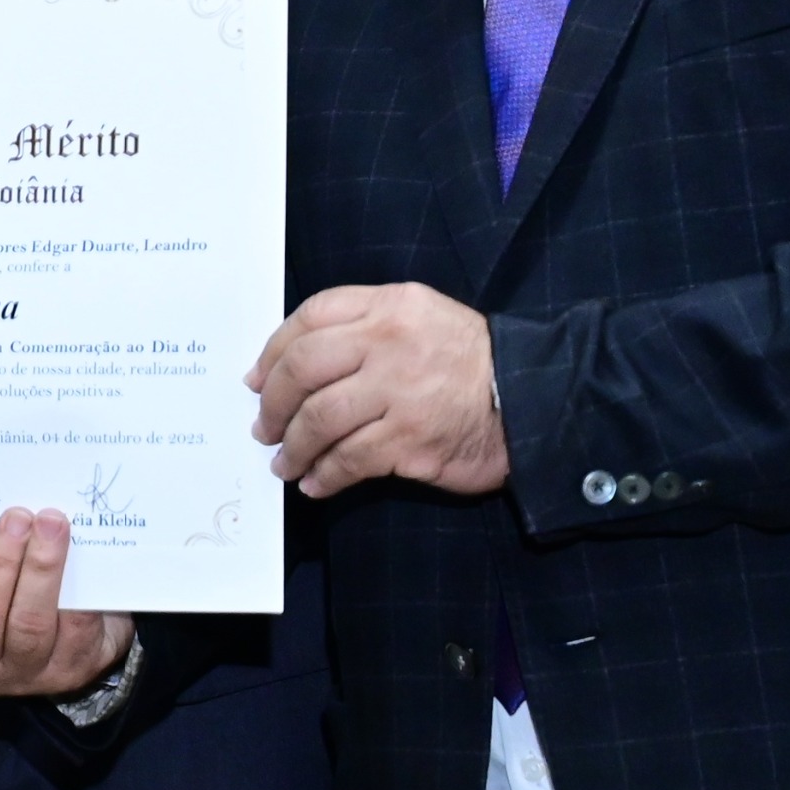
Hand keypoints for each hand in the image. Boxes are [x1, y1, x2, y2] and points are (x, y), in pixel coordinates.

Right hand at [0, 507, 134, 699]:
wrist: (78, 632)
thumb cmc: (11, 594)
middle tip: (17, 519)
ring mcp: (25, 675)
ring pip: (28, 624)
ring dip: (41, 568)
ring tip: (51, 525)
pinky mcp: (70, 670)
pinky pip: (73, 628)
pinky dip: (74, 590)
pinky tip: (77, 558)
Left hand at [246, 283, 507, 498]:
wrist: (532, 394)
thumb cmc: (467, 357)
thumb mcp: (420, 316)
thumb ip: (363, 325)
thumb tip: (290, 364)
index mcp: (389, 306)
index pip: (311, 317)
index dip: (273, 351)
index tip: (257, 381)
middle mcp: (390, 343)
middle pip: (303, 369)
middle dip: (273, 404)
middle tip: (264, 428)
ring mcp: (401, 392)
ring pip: (320, 418)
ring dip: (293, 446)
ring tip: (284, 462)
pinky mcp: (412, 439)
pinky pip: (350, 459)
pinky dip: (325, 475)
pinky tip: (316, 483)